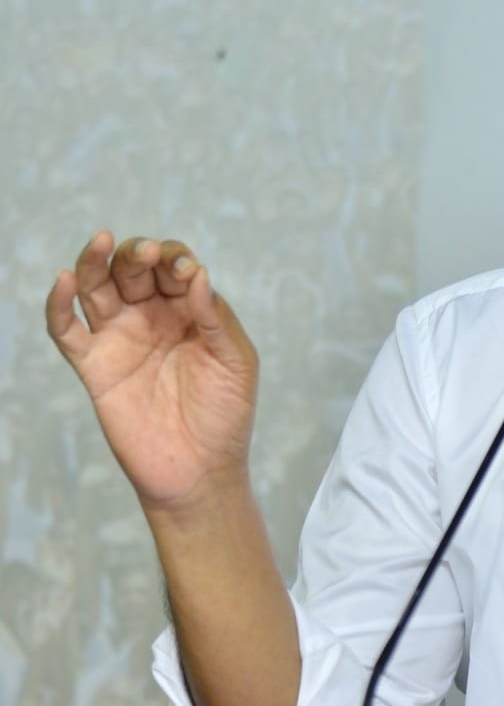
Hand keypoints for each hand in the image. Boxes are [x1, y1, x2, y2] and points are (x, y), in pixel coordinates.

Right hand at [46, 232, 259, 511]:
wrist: (200, 470)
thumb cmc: (226, 414)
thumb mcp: (235, 361)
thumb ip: (216, 318)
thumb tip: (197, 275)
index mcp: (189, 311)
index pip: (174, 267)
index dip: (176, 259)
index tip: (185, 270)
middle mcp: (152, 317)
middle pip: (133, 269)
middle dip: (139, 254)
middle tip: (149, 255)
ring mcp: (120, 339)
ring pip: (96, 287)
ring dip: (95, 261)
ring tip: (103, 241)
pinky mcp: (94, 366)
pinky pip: (67, 330)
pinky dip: (59, 304)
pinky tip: (65, 280)